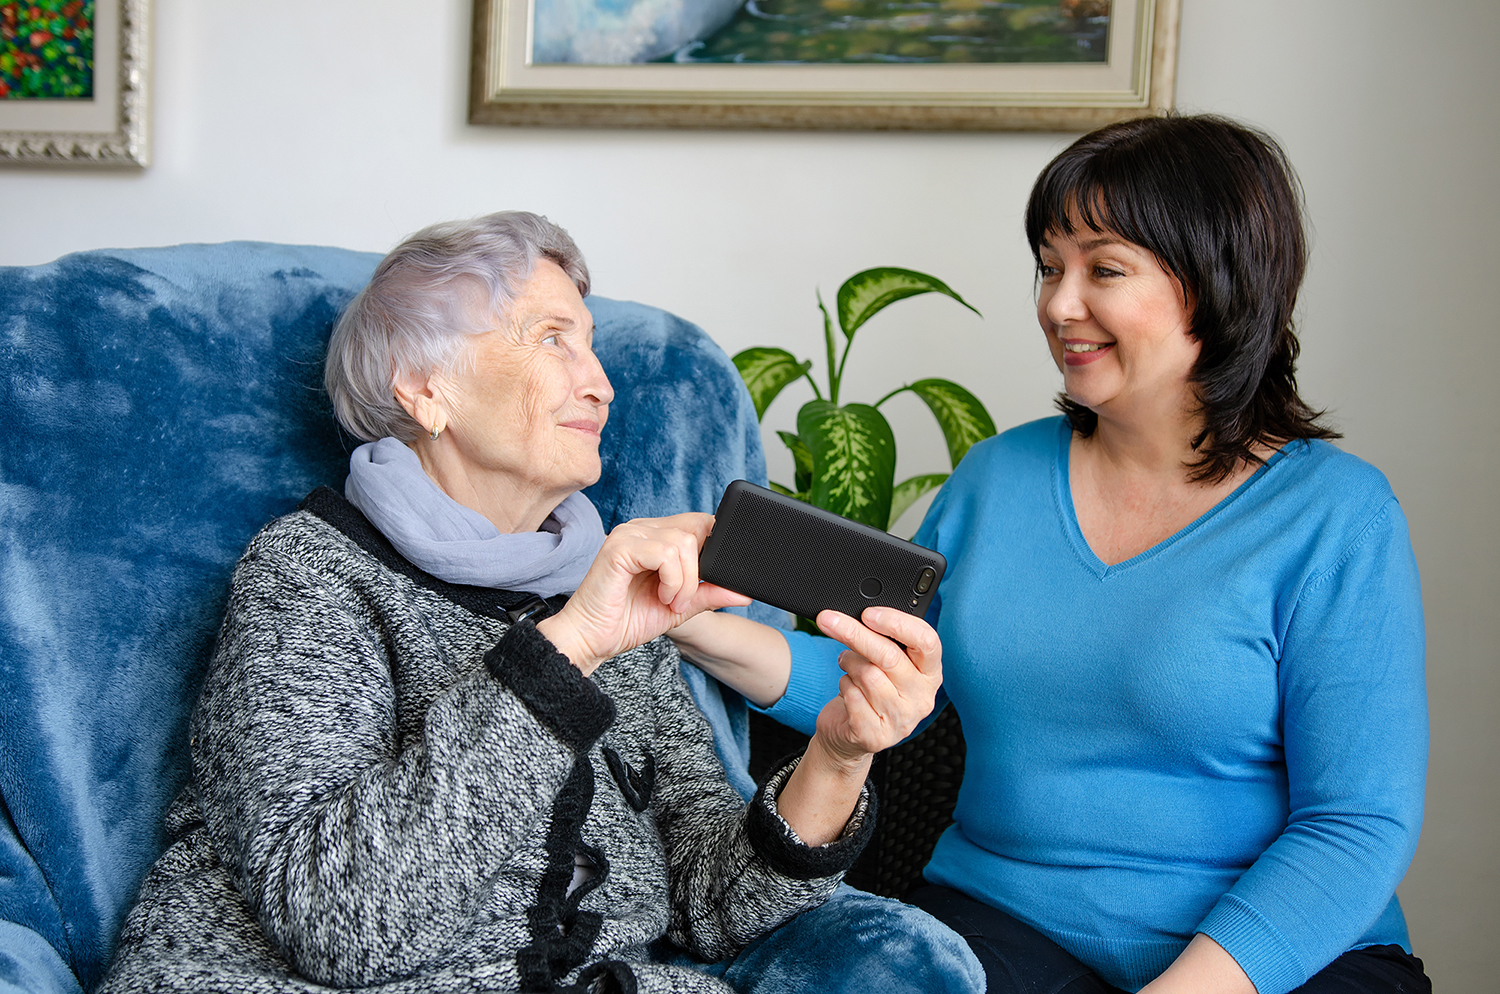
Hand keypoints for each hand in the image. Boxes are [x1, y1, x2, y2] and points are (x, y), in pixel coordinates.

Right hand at [538, 513, 749, 674]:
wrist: (592, 639)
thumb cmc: (628, 621)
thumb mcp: (682, 606)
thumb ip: (710, 593)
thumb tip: (744, 591)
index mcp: (656, 536)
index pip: (700, 524)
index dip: (712, 551)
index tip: (706, 583)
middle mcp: (642, 528)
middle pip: (697, 529)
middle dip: (700, 570)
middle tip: (682, 598)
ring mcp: (630, 534)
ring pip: (683, 542)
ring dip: (686, 581)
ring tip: (669, 601)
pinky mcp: (619, 547)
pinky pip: (665, 553)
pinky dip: (672, 580)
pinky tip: (660, 596)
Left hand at [809, 606, 943, 763]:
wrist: (851, 733)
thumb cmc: (870, 688)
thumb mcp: (885, 662)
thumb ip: (885, 640)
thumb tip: (860, 615)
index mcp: (930, 673)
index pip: (927, 641)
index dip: (897, 623)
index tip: (868, 613)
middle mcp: (922, 697)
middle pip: (890, 656)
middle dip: (855, 634)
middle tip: (829, 620)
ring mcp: (901, 720)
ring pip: (868, 675)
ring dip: (848, 663)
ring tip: (847, 664)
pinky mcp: (876, 735)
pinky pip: (853, 696)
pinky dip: (843, 685)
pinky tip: (847, 688)